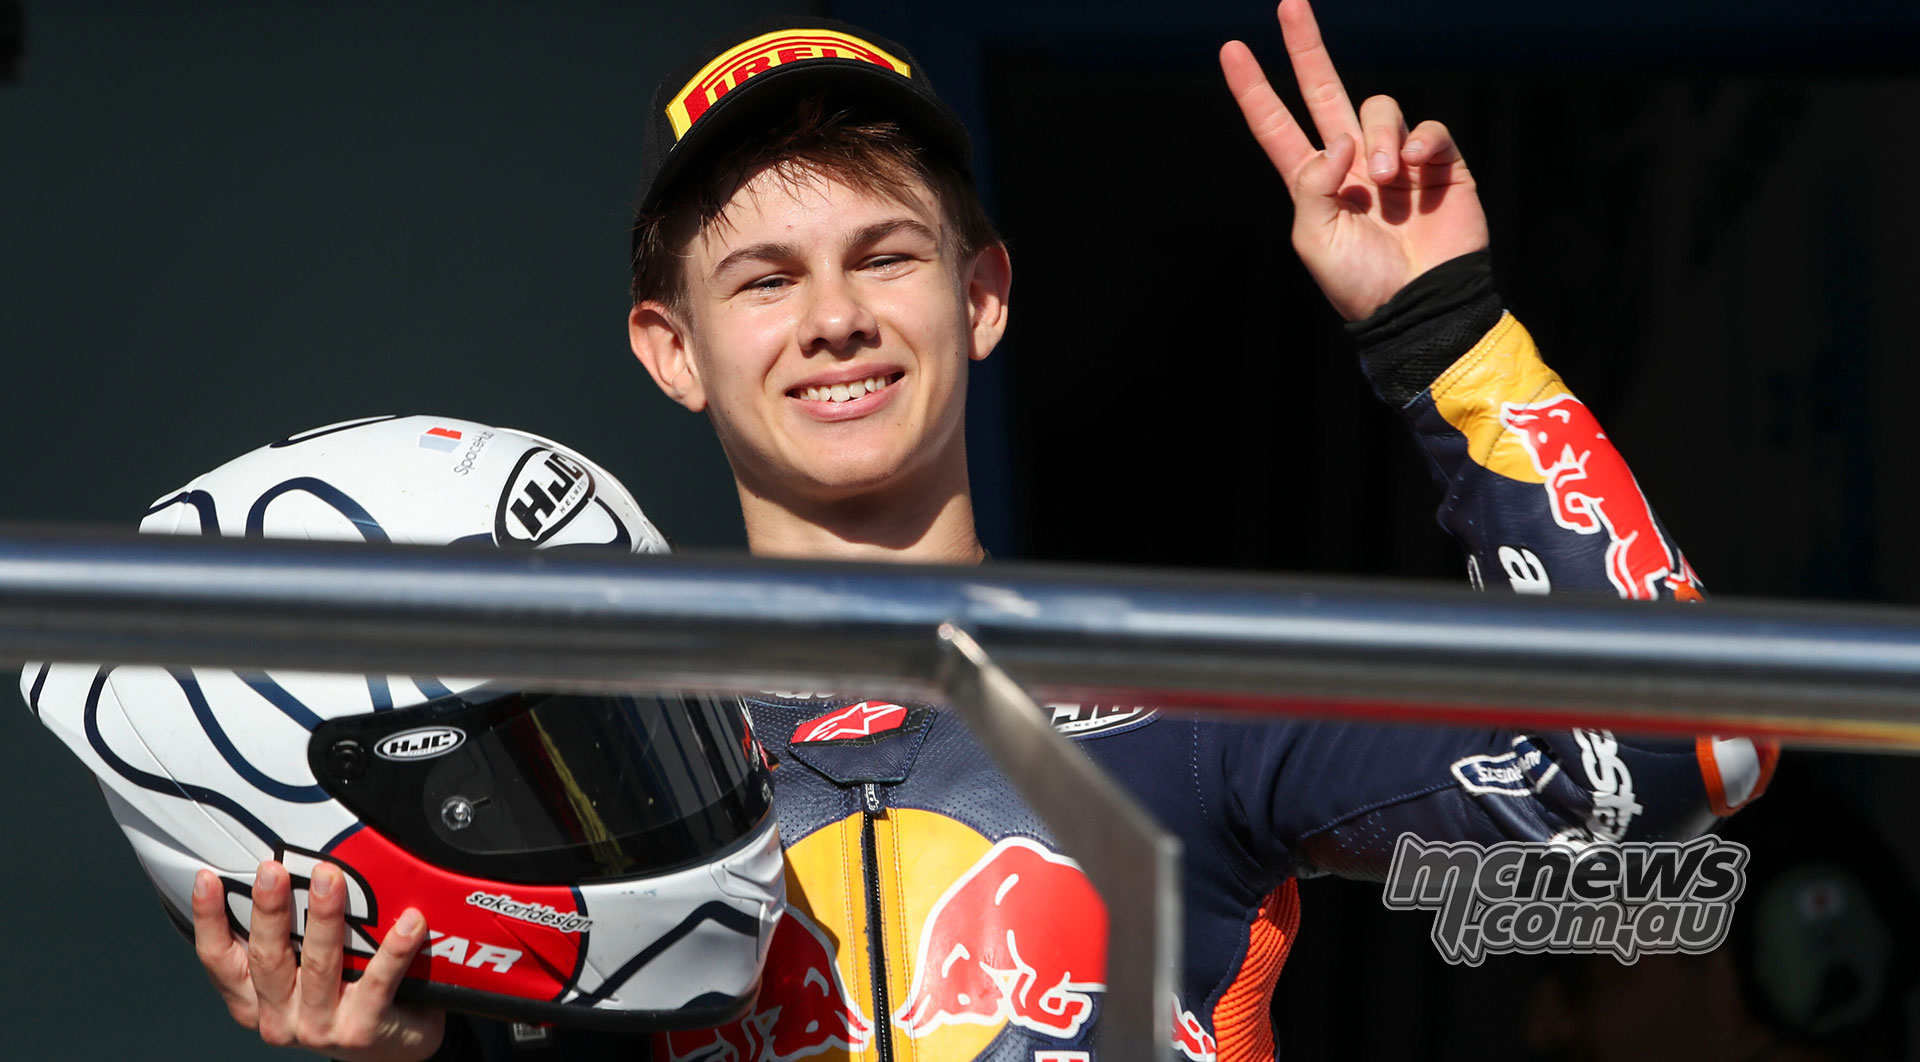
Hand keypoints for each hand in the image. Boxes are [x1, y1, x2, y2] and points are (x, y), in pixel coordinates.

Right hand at [193, 861, 445, 1060]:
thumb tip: (286, 867)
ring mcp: (319, 1028)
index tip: (207, 879)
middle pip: (268, 958)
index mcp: (253, 999)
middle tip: (273, 870)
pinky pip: (377, 983)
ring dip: (323, 919)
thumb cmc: (342, 996)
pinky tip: (409, 922)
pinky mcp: (361, 1031)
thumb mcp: (300, 972)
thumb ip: (287, 936)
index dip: (209, 921)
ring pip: (319, 966)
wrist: (391, 1046)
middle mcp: (279, 1017)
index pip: (219, 959)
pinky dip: (393, 950)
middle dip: (270, 911)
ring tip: (330, 879)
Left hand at [1220, 0, 1488, 319]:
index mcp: (1313, 182)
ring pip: (1379, 108)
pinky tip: (1410, 166)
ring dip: (1379, 136)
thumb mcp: (1314, 239)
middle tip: (1289, 2)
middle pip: (1323, 90)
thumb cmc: (1362, 282)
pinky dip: (1418, 139)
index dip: (1254, 89)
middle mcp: (1351, 162)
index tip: (1232, 50)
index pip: (1277, 126)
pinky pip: (1427, 127)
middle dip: (1305, 47)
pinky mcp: (1438, 164)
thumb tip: (1338, 139)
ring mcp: (1395, 159)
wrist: (1420, 306)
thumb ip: (1311, 183)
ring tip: (1383, 180)